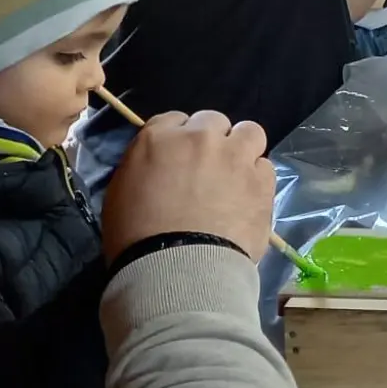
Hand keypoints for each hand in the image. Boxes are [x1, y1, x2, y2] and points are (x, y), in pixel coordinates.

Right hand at [103, 111, 274, 264]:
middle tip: (208, 169)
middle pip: (213, 122)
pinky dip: (258, 178)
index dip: (179, 138)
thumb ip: (144, 167)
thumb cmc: (136, 238)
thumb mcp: (121, 194)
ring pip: (249, 133)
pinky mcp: (261, 179)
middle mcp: (200, 137)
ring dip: (242, 149)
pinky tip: (249, 198)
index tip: (181, 158)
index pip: (174, 120)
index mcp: (158, 138)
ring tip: (237, 175)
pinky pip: (265, 166)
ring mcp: (235, 156)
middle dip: (212, 140)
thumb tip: (161, 166)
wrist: (177, 267)